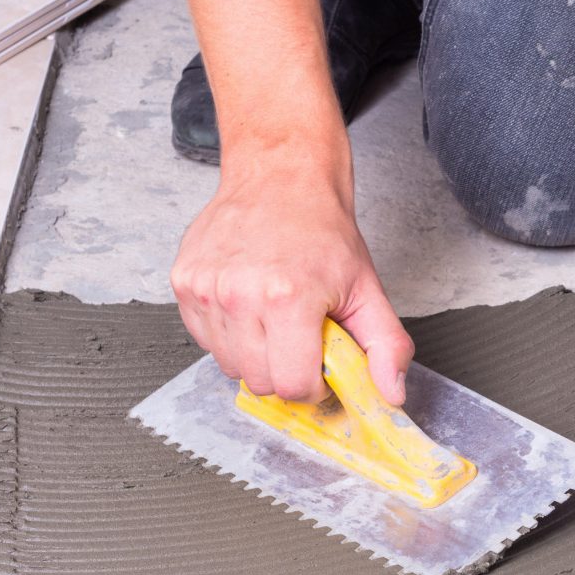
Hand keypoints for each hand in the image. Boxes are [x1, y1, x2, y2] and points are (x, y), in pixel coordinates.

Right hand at [170, 153, 413, 404]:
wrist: (280, 178)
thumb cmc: (322, 232)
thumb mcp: (368, 290)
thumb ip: (386, 347)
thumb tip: (392, 395)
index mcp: (288, 298)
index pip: (293, 386)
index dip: (313, 387)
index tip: (320, 368)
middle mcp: (238, 294)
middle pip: (260, 382)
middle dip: (285, 372)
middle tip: (300, 339)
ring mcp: (205, 289)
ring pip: (230, 365)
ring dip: (256, 355)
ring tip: (275, 319)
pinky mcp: (183, 283)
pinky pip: (205, 340)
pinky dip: (229, 336)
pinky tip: (249, 307)